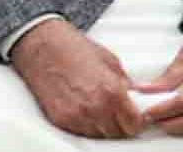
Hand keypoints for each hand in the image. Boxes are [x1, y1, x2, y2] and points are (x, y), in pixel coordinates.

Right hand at [11, 18, 143, 138]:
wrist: (44, 48)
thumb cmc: (74, 49)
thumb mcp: (110, 61)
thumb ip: (124, 83)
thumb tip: (134, 96)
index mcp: (111, 92)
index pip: (134, 123)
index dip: (137, 120)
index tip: (136, 117)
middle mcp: (95, 108)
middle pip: (117, 133)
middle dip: (122, 124)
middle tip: (120, 113)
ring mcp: (76, 116)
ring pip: (99, 135)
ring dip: (104, 126)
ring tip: (102, 109)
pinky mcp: (60, 120)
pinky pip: (81, 132)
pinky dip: (87, 126)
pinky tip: (87, 110)